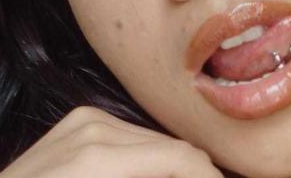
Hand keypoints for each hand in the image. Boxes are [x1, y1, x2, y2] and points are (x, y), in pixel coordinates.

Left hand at [0, 106, 222, 177]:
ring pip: (154, 139)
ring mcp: (86, 118)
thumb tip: (196, 174)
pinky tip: (149, 174)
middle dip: (191, 173)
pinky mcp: (82, 118)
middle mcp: (95, 126)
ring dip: (170, 167)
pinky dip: (147, 158)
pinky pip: (132, 135)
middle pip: (171, 146)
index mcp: (98, 159)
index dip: (209, 175)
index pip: (178, 156)